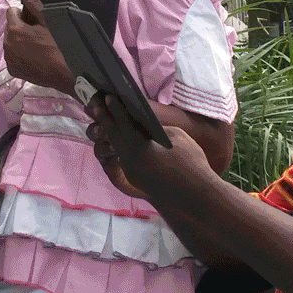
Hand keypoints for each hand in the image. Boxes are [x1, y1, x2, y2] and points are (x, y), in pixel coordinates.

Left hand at [4, 0, 73, 92]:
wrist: (68, 74)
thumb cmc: (61, 46)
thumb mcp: (49, 21)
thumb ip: (33, 2)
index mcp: (15, 30)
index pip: (12, 12)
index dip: (25, 14)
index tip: (36, 21)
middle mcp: (7, 45)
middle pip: (11, 27)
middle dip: (22, 27)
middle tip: (40, 34)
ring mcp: (10, 60)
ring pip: (12, 42)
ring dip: (21, 41)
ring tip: (39, 46)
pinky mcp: (14, 71)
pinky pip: (13, 56)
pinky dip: (21, 55)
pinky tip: (36, 57)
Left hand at [86, 93, 213, 198]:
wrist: (196, 195)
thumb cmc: (191, 161)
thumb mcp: (175, 136)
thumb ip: (155, 128)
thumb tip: (142, 123)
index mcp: (139, 147)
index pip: (123, 123)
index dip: (115, 109)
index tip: (107, 97)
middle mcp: (130, 160)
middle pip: (113, 136)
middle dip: (105, 120)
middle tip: (97, 106)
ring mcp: (131, 172)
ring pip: (117, 148)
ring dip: (111, 134)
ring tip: (105, 121)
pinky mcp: (135, 180)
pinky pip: (124, 159)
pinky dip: (120, 147)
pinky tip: (120, 139)